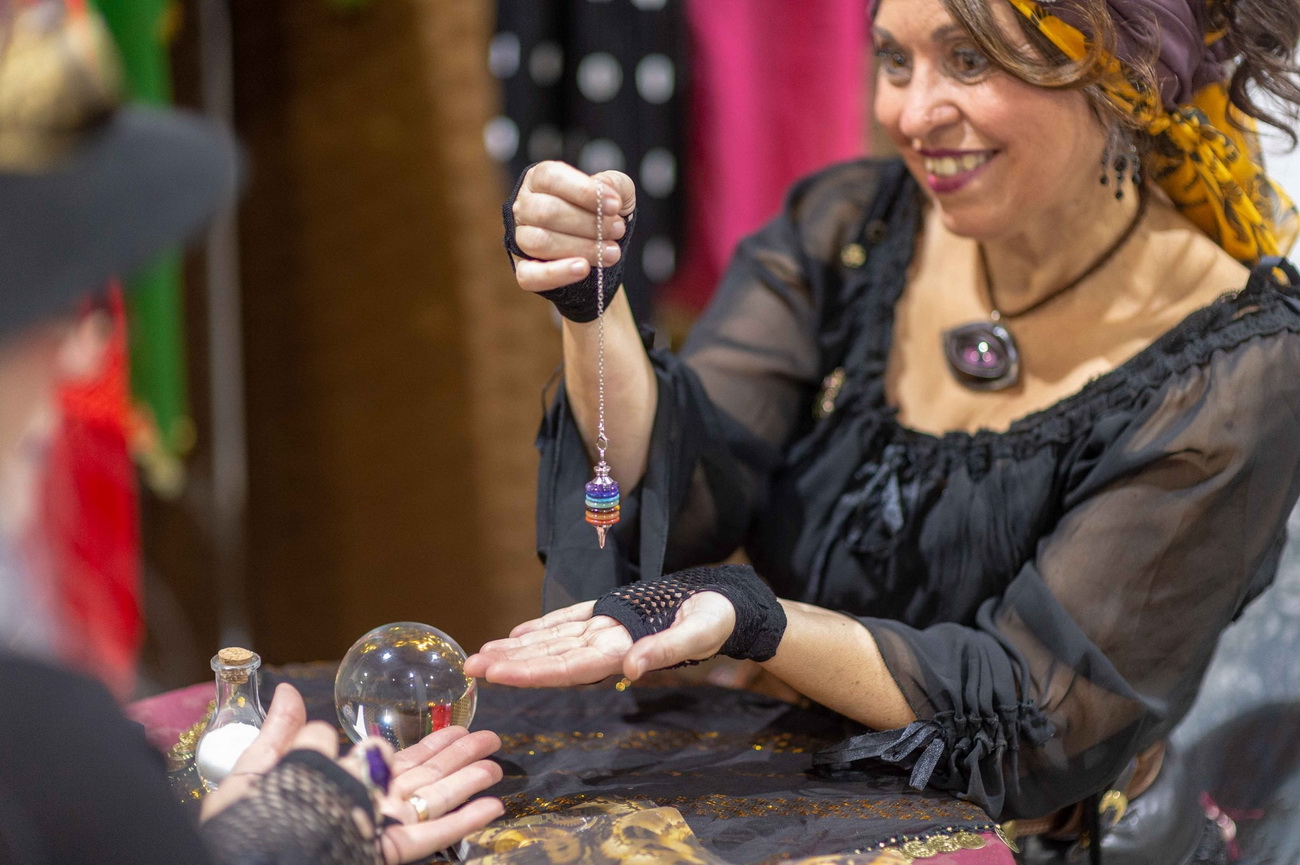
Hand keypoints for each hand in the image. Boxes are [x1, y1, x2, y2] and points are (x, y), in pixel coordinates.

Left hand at [202, 683, 504, 863]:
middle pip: (424, 775)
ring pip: (434, 800)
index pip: (394, 758)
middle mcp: (367, 802)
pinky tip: (492, 805)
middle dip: (457, 755)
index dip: (429, 741)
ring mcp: (379, 826)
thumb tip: (286, 690)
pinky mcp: (385, 851)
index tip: (456, 726)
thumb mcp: (257, 768)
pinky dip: (464, 820)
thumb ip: (282, 733)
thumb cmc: (244, 823)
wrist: (248, 861)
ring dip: (468, 781)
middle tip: (490, 737)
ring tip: (497, 765)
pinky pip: (431, 834)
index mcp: (341, 781)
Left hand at [465, 592, 737, 686]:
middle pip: (551, 658)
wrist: (729, 607)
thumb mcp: (697, 632)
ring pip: (554, 642)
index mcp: (623, 650)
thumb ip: (665, 651)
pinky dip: (543, 628)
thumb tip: (630, 669)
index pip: (567, 666)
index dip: (530, 671)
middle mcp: (607, 644)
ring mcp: (607, 628)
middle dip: (511, 664)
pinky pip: (569, 622)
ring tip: (483, 655)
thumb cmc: (717, 620)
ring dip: (518, 650)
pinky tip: (518, 634)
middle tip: (470, 668)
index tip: (496, 674)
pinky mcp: (611, 611)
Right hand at [509, 161, 635, 292]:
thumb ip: (614, 184)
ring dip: (581, 248)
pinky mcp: (523, 271)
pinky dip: (557, 274)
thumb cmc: (603, 213)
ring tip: (611, 253)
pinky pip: (529, 275)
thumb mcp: (616, 191)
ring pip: (539, 243)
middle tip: (617, 231)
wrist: (602, 249)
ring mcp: (520, 239)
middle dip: (588, 224)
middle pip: (546, 212)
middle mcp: (523, 206)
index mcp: (540, 179)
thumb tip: (604, 191)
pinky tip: (582, 269)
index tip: (615, 206)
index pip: (551, 177)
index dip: (583, 191)